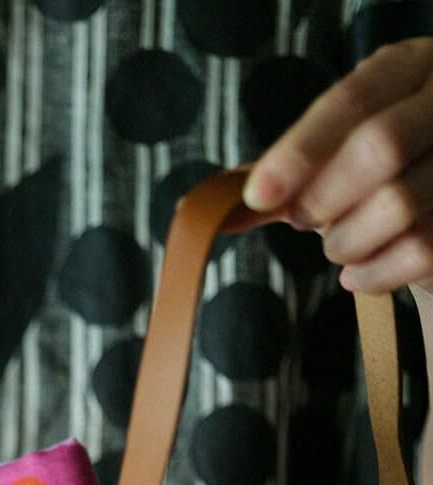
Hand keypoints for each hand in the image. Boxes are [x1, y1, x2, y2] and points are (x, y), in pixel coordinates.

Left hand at [242, 37, 432, 296]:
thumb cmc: (373, 178)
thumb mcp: (332, 156)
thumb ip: (283, 176)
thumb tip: (212, 210)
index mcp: (407, 68)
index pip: (352, 99)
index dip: (301, 149)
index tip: (258, 195)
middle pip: (381, 147)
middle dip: (326, 197)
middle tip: (305, 220)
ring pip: (400, 203)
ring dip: (348, 241)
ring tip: (339, 245)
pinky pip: (418, 250)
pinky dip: (374, 274)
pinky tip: (358, 274)